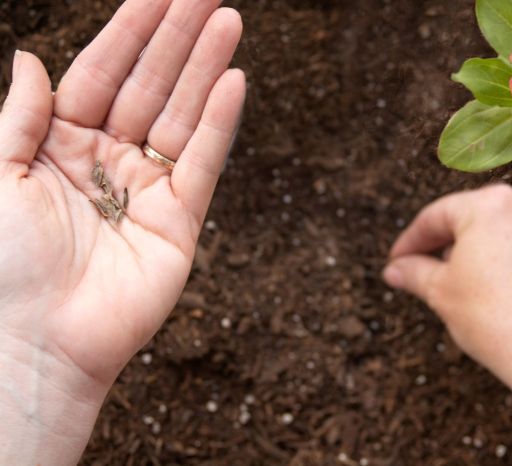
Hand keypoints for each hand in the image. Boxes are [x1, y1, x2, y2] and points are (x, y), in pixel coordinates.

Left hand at [0, 0, 242, 462]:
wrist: (34, 340)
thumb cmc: (4, 265)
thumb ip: (19, 115)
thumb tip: (29, 56)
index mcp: (60, 145)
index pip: (101, 73)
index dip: (129, 31)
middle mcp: (107, 160)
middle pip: (148, 86)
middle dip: (177, 37)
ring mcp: (147, 189)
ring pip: (180, 116)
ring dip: (204, 69)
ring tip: (229, 22)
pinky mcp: (180, 221)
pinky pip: (202, 163)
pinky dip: (217, 124)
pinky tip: (233, 82)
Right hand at [384, 185, 511, 465]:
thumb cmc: (497, 321)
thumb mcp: (440, 292)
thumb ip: (413, 271)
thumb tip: (396, 269)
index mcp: (489, 205)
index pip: (436, 216)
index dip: (411, 240)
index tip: (399, 259)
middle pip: (472, 218)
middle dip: (445, 244)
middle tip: (424, 268)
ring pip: (503, 231)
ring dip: (480, 251)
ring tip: (463, 281)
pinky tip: (499, 286)